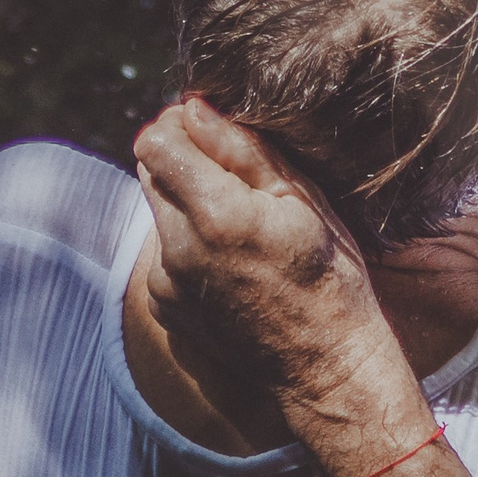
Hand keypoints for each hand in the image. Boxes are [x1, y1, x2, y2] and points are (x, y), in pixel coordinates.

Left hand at [133, 100, 420, 472]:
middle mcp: (178, 249)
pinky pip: (163, 251)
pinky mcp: (165, 306)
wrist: (323, 367)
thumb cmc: (329, 275)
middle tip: (230, 169)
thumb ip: (242, 151)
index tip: (210, 126)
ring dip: (184, 199)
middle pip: (148, 170)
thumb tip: (195, 109)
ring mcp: (166, 282)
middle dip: (181, 157)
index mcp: (216, 214)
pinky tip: (231, 257)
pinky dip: (187, 241)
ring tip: (238, 218)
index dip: (180, 123)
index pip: (156, 141)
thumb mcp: (302, 199)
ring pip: (156, 209)